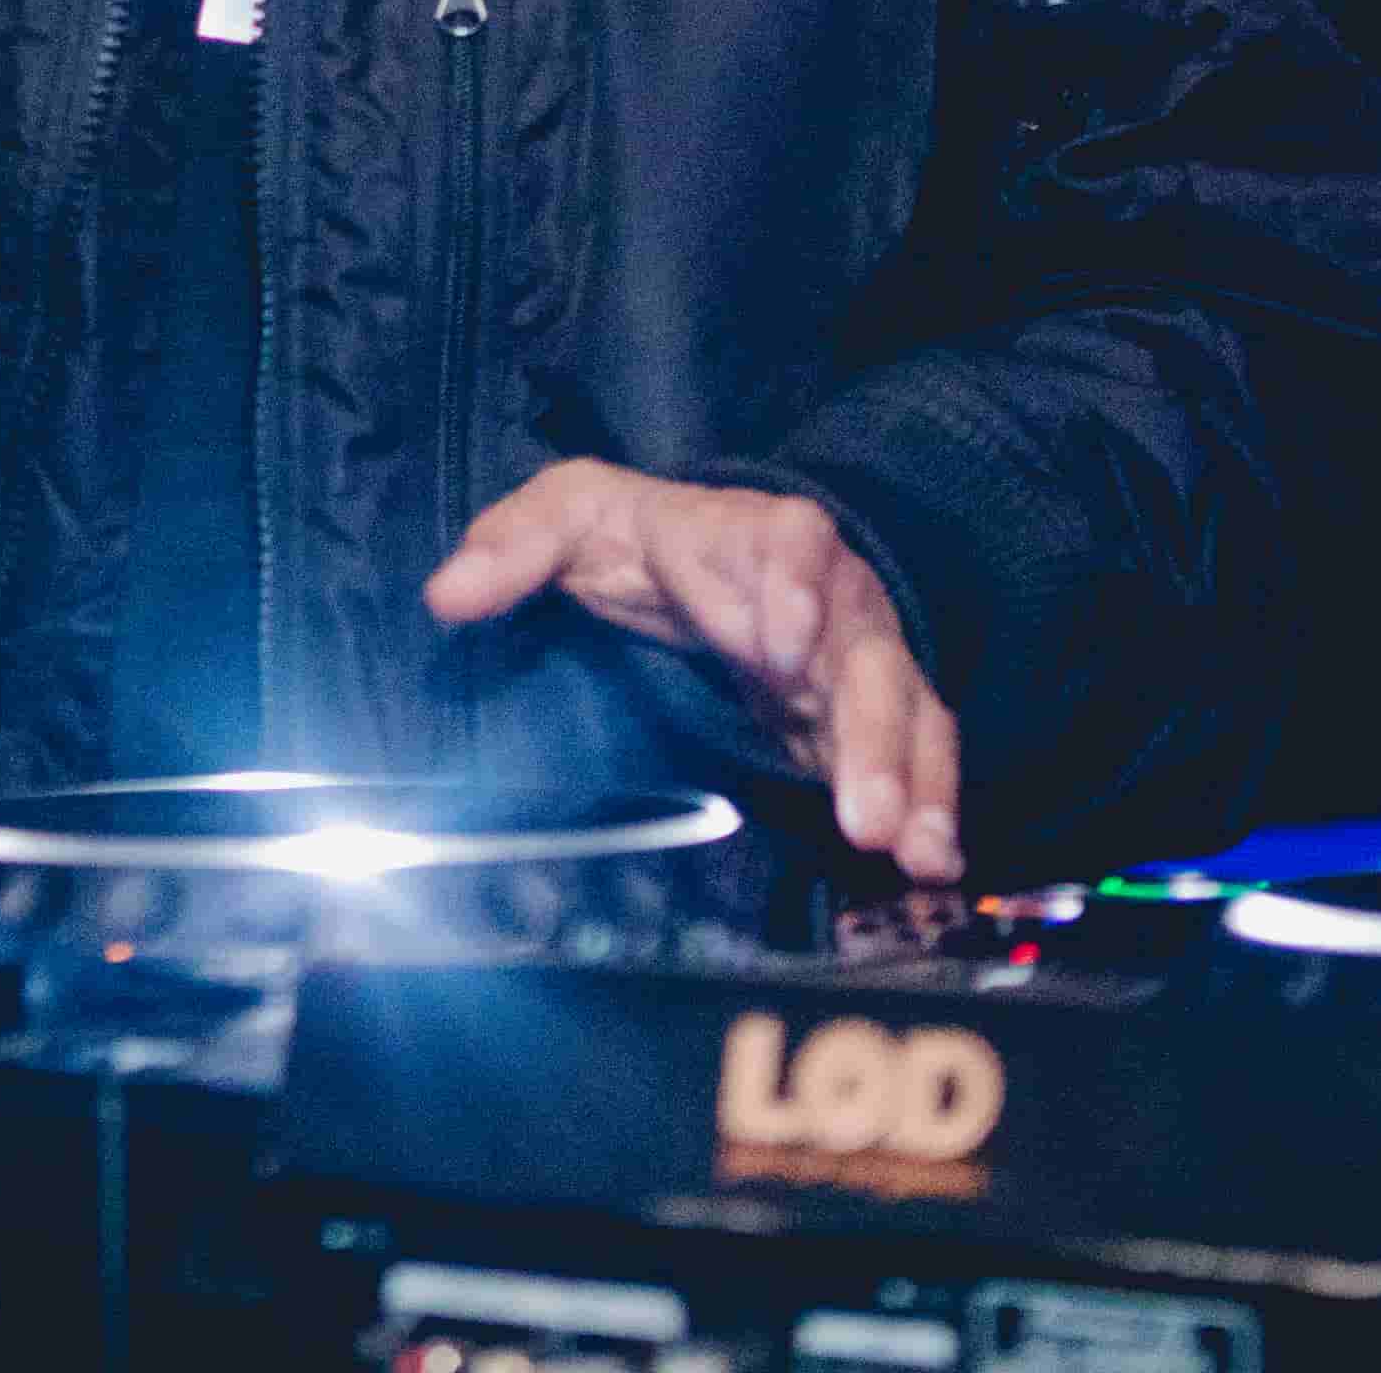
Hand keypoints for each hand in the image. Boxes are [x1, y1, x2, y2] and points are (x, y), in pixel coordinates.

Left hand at [420, 461, 963, 881]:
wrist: (702, 552)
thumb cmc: (636, 533)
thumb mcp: (571, 516)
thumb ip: (514, 545)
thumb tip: (446, 595)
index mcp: (753, 534)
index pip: (790, 539)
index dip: (795, 585)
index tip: (781, 643)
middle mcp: (827, 593)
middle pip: (864, 652)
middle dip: (872, 732)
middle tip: (867, 813)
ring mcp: (855, 656)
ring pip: (903, 709)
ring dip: (914, 781)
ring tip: (916, 852)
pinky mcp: (862, 713)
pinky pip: (916, 751)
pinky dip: (931, 803)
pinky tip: (934, 864)